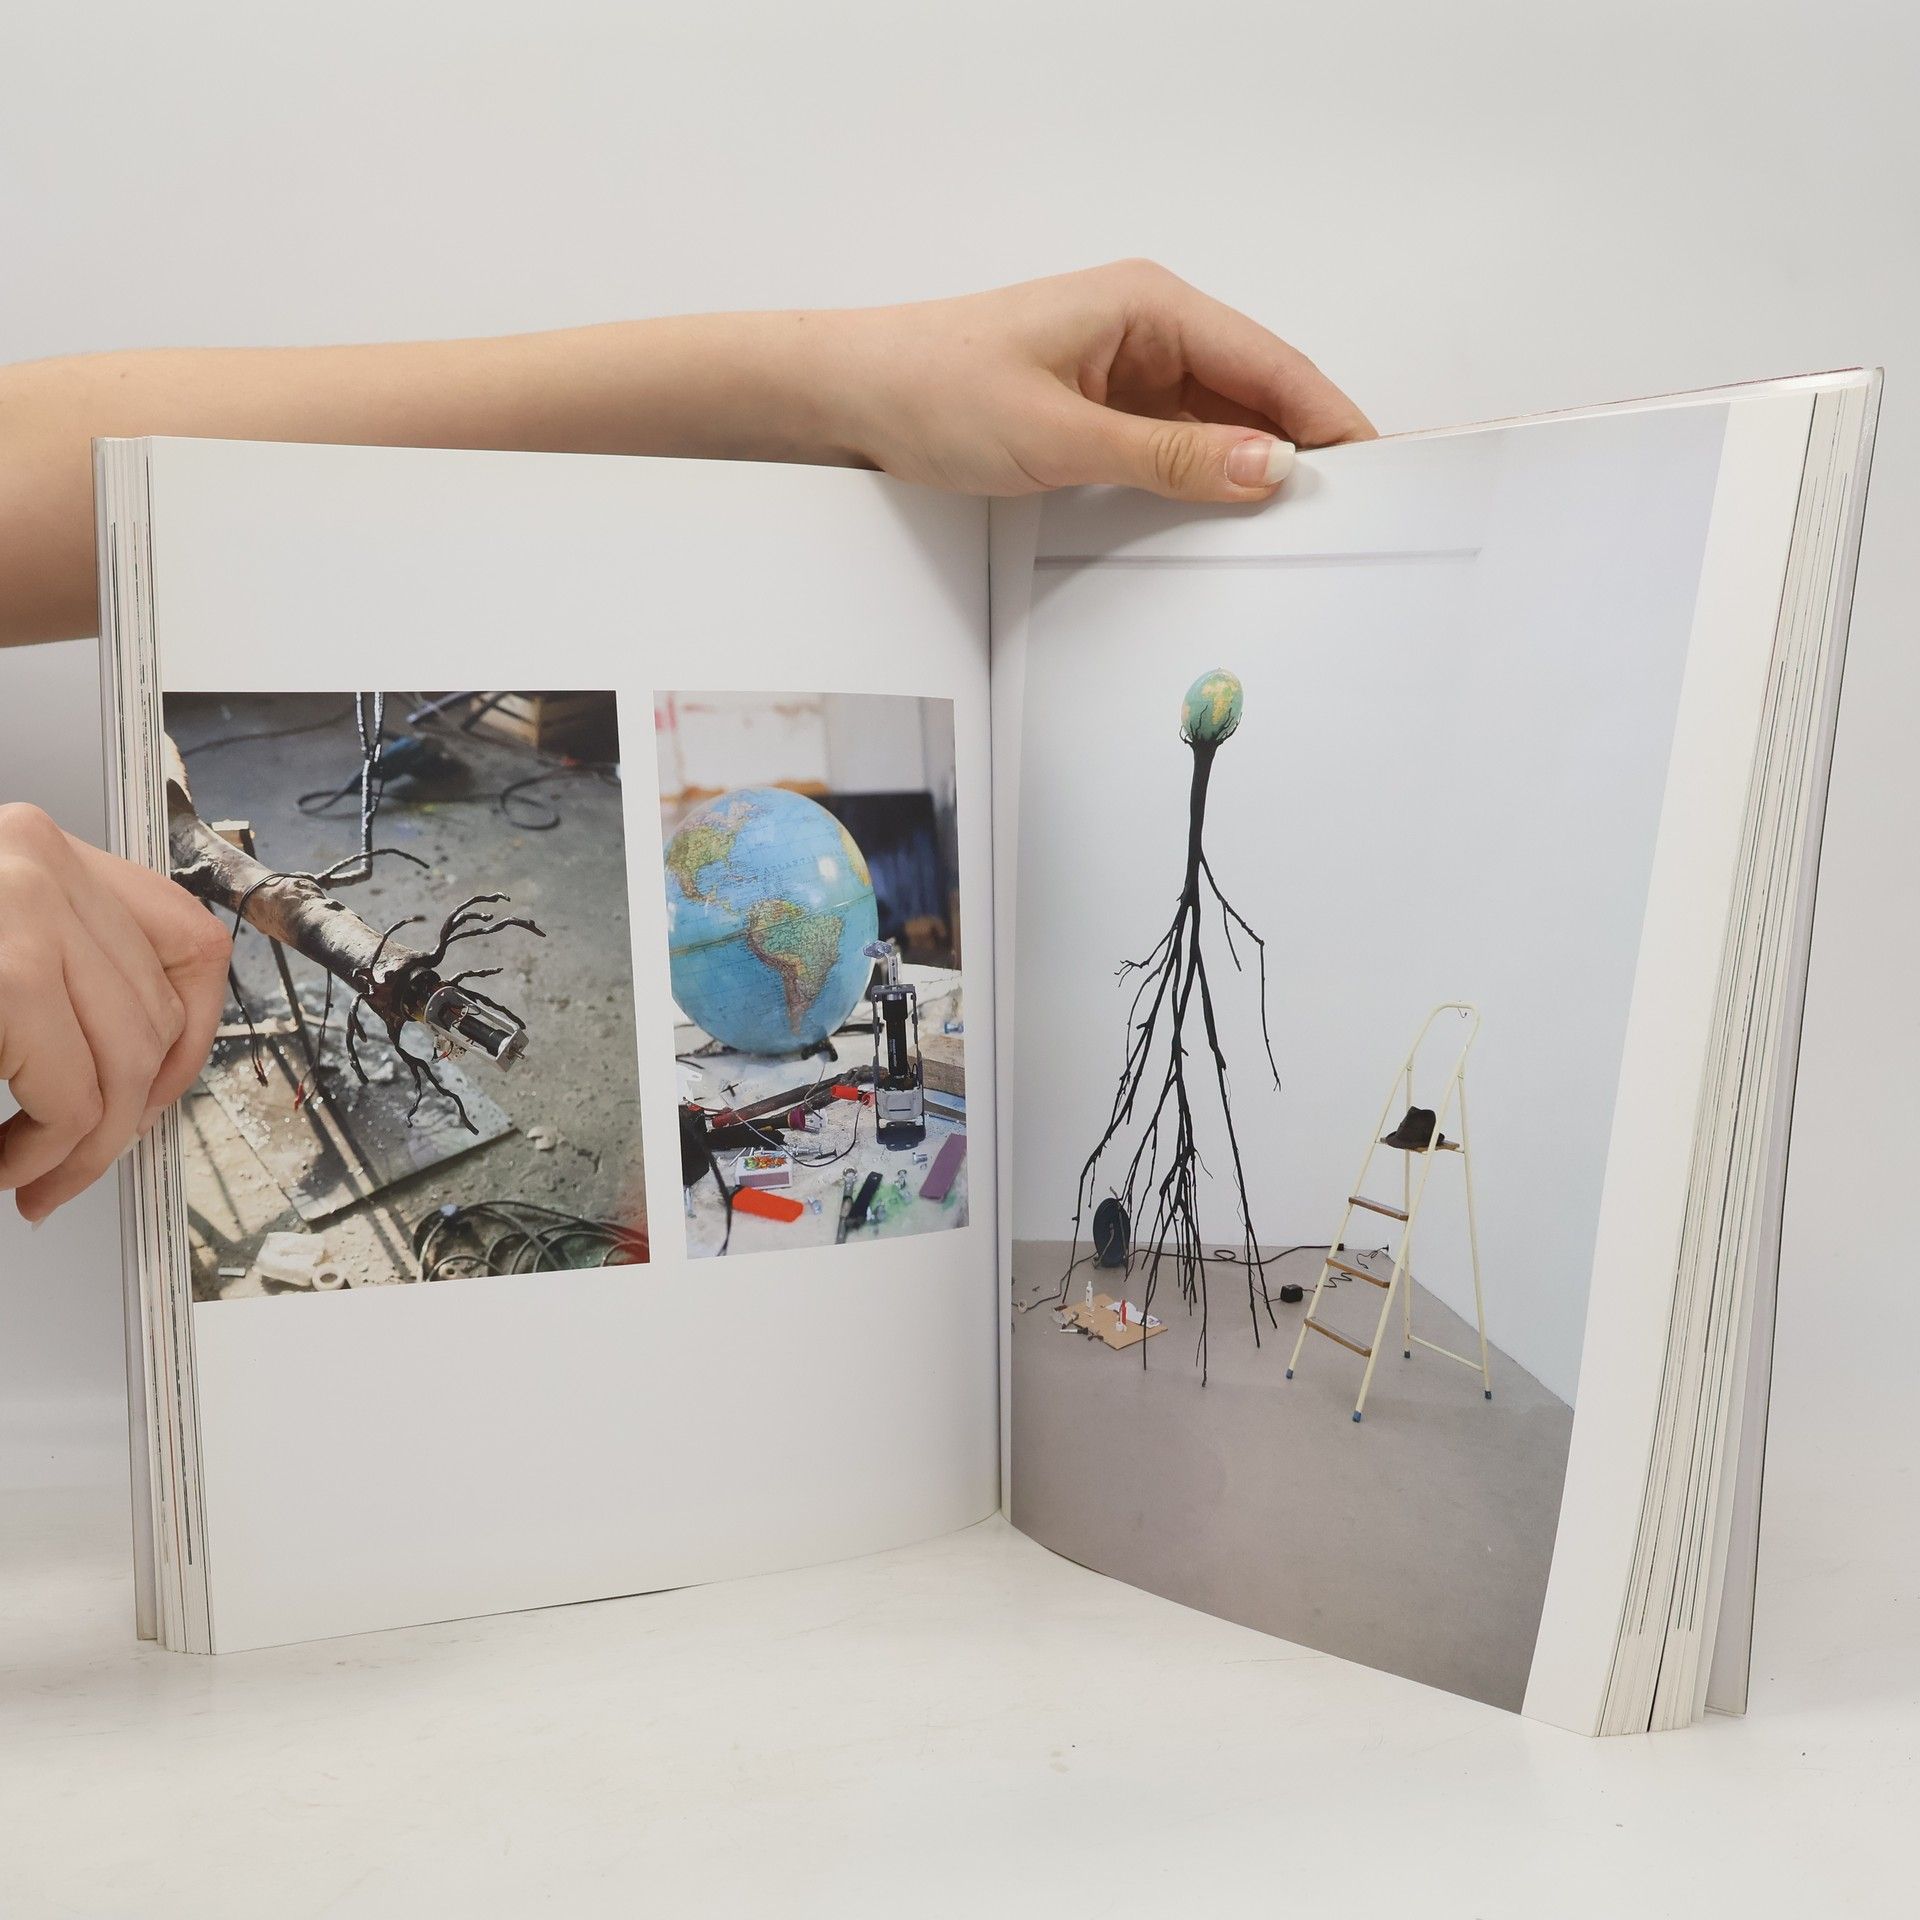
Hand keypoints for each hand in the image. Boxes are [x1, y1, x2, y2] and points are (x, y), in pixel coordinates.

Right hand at [0, 804, 230, 1223]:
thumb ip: (58, 973)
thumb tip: (129, 1075)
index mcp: (42, 849)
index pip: (190, 943)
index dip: (191, 1035)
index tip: (153, 1096)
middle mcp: (41, 863)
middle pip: (158, 1015)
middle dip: (126, 1113)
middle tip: (70, 1168)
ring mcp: (24, 907)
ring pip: (127, 1064)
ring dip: (80, 1148)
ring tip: (27, 1176)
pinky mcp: (5, 973)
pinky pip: (69, 1093)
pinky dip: (44, 1151)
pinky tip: (6, 1164)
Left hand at [828, 259, 1372, 502]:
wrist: (851, 396)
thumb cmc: (934, 388)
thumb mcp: (1061, 435)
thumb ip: (1170, 456)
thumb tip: (1266, 467)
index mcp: (1149, 305)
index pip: (1270, 364)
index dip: (1330, 419)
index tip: (1378, 471)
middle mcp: (1147, 329)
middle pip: (1256, 393)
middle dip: (1301, 449)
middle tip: (1346, 517)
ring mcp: (1126, 369)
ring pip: (1220, 422)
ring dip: (1251, 470)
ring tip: (1295, 529)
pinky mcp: (1103, 408)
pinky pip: (1177, 442)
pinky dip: (1205, 478)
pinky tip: (1223, 519)